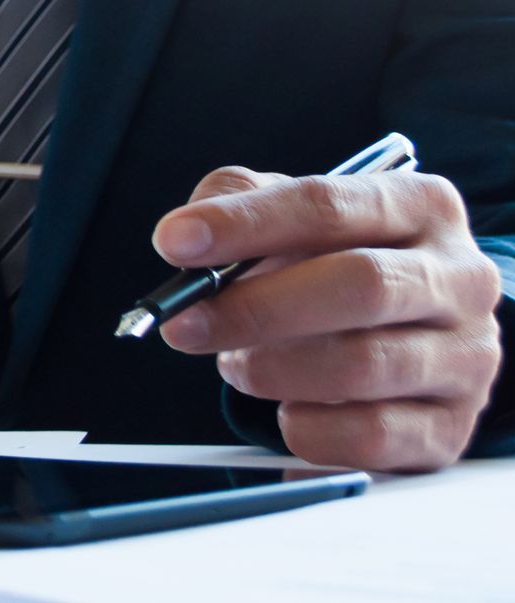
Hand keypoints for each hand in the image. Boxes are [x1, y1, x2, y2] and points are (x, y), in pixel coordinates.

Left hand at [154, 166, 504, 470]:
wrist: (404, 338)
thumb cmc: (335, 264)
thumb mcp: (293, 216)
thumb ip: (239, 203)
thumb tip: (188, 233)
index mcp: (419, 206)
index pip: (327, 205)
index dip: (244, 223)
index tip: (174, 242)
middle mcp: (459, 278)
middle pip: (357, 284)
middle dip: (254, 308)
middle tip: (184, 325)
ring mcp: (465, 356)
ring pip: (362, 365)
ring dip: (274, 369)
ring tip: (236, 365)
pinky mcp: (450, 429)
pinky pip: (369, 436)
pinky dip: (307, 427)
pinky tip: (286, 409)